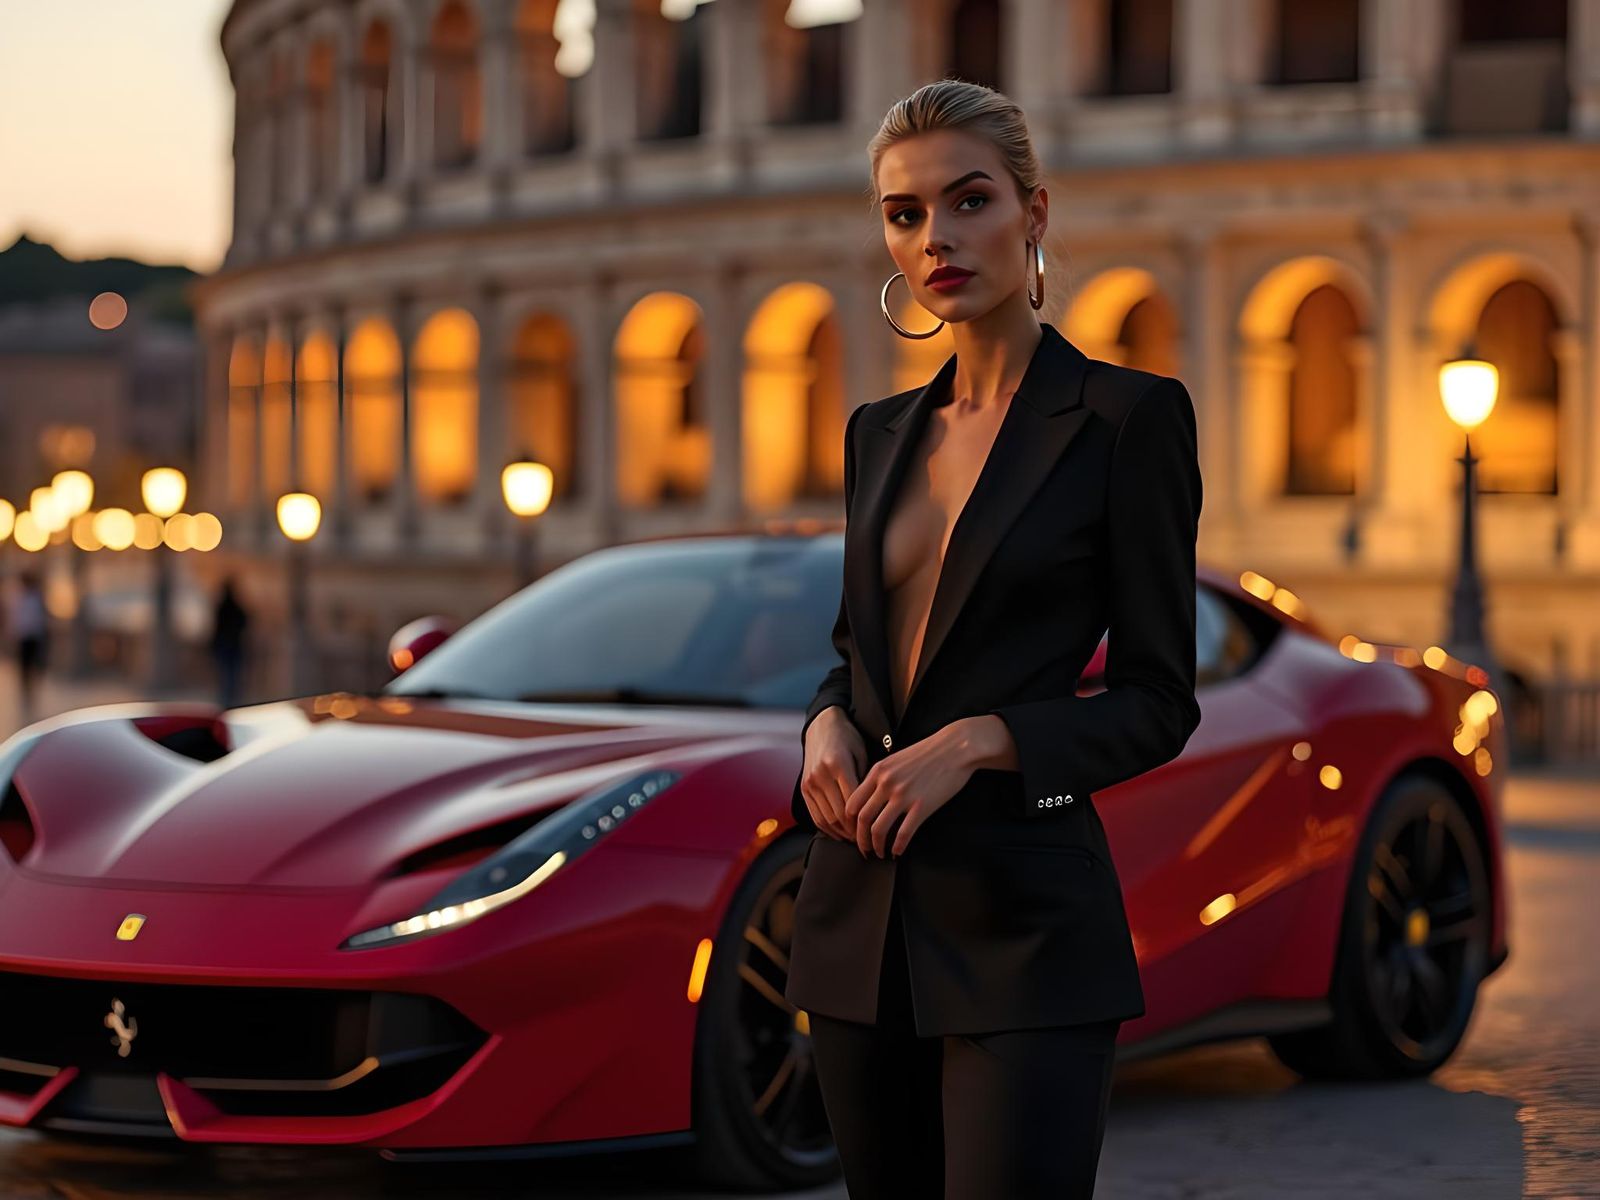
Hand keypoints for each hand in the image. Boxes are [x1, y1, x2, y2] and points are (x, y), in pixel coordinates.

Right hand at [798, 706, 864, 840]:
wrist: (822, 726)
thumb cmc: (848, 739)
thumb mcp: (861, 753)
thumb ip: (865, 779)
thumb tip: (874, 808)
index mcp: (838, 764)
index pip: (852, 802)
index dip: (863, 821)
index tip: (875, 830)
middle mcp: (821, 775)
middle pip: (838, 814)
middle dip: (853, 832)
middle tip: (868, 841)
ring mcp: (810, 782)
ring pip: (826, 818)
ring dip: (841, 833)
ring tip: (855, 840)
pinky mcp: (804, 788)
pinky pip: (815, 815)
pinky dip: (827, 828)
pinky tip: (839, 834)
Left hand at [845, 718, 985, 858]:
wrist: (955, 747)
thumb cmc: (928, 753)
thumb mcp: (896, 759)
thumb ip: (881, 777)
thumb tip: (870, 798)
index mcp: (878, 771)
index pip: (852, 803)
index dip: (849, 823)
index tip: (853, 832)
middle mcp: (886, 784)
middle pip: (862, 819)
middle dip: (860, 839)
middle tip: (863, 849)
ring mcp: (903, 795)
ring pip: (879, 829)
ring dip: (876, 846)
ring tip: (879, 853)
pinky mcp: (922, 806)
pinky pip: (903, 833)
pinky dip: (897, 847)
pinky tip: (898, 852)